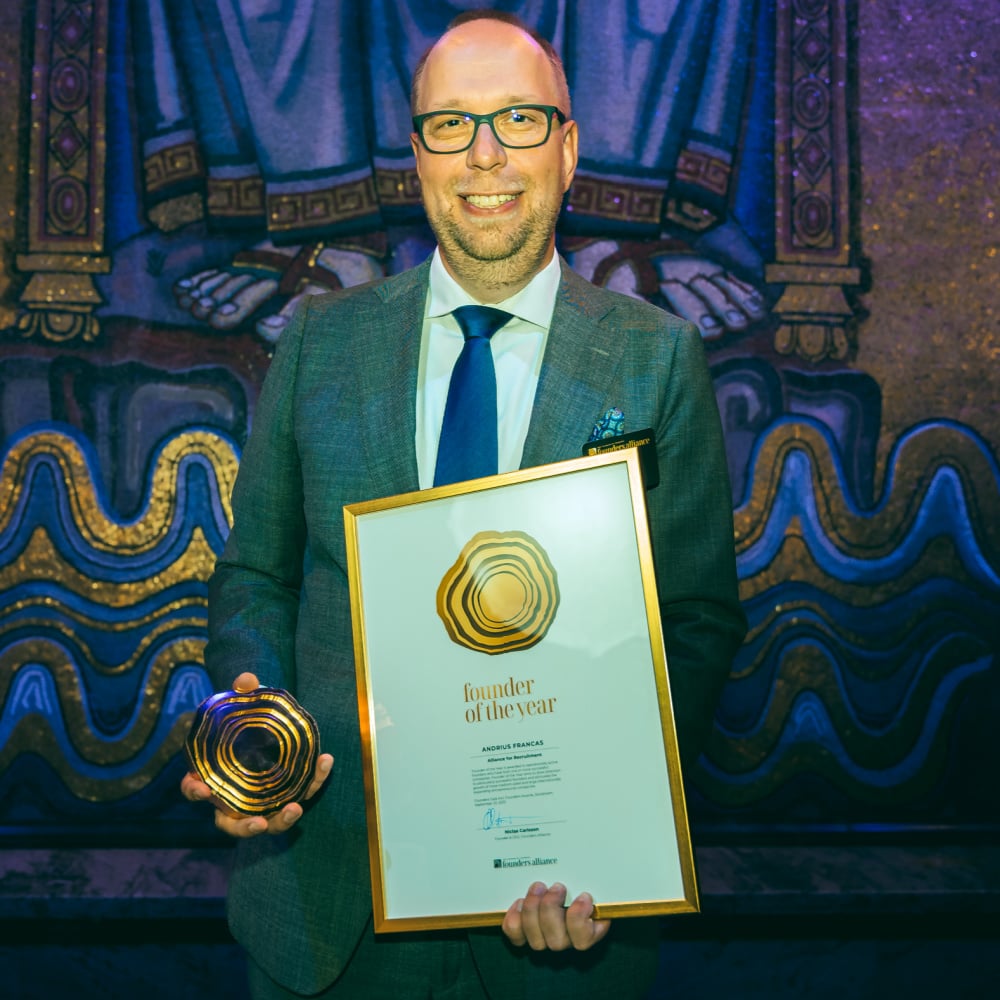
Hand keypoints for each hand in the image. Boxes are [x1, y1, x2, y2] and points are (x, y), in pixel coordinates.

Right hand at [180, 672, 333, 837]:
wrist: (269, 729)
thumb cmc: (248, 724)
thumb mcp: (244, 706)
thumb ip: (243, 693)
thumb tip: (247, 678)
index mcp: (213, 777)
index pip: (195, 788)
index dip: (195, 790)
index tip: (202, 788)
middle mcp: (233, 798)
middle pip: (232, 823)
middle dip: (244, 827)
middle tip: (259, 823)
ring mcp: (260, 803)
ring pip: (268, 823)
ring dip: (281, 821)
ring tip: (295, 809)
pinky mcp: (287, 796)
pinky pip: (301, 793)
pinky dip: (315, 780)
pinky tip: (325, 760)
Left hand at [502, 881, 610, 950]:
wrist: (558, 879)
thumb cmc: (578, 875)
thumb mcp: (590, 873)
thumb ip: (599, 872)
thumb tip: (613, 856)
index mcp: (588, 926)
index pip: (585, 939)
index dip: (580, 920)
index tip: (583, 895)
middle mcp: (566, 938)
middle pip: (557, 941)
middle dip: (552, 910)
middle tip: (556, 886)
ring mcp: (545, 938)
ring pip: (537, 940)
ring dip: (534, 911)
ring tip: (538, 887)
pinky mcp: (525, 934)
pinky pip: (517, 936)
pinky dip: (516, 919)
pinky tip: (520, 902)